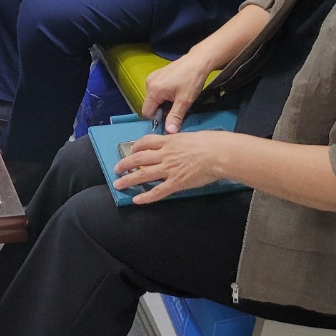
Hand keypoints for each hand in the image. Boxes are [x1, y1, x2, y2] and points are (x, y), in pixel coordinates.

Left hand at [112, 131, 232, 203]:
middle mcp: (165, 154)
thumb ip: (178, 141)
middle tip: (117, 169)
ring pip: (143, 174)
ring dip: (128, 179)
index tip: (132, 150)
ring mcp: (169, 169)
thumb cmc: (209, 142)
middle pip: (139, 158)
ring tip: (118, 184)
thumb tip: (177, 142)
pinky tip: (137, 199)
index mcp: (168, 141)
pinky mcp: (176, 182)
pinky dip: (146, 196)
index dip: (136, 146)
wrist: (217, 153)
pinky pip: (157, 191)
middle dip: (125, 164)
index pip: (146, 142)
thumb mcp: (189, 136)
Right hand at [141, 52, 212, 131]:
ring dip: (163, 102)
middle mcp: (149, 83)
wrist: (198, 61)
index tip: (170, 117)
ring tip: (177, 98)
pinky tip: (175, 90)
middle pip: (150, 105)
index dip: (157, 118)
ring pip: (153, 97)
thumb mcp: (184, 101)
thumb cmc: (192, 80)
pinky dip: (163, 94)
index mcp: (153, 90)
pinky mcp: (157, 73)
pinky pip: (155, 89)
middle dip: (161, 109)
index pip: (147, 112)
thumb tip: (169, 132)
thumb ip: (175, 117)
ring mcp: (152, 77)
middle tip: (177, 106)